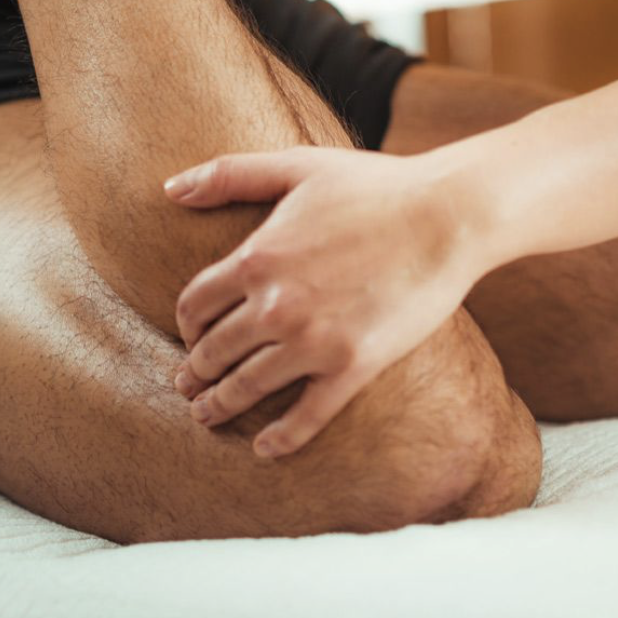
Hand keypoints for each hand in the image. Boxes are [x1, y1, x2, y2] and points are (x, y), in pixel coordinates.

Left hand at [165, 146, 481, 457]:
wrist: (446, 216)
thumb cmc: (372, 185)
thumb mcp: (294, 166)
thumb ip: (227, 175)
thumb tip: (170, 187)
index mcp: (256, 258)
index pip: (195, 304)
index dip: (185, 325)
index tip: (189, 335)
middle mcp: (276, 306)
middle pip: (215, 351)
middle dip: (194, 372)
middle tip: (186, 386)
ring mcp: (314, 341)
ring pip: (249, 386)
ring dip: (220, 406)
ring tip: (205, 417)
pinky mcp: (354, 366)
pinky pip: (308, 415)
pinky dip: (281, 438)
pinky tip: (264, 450)